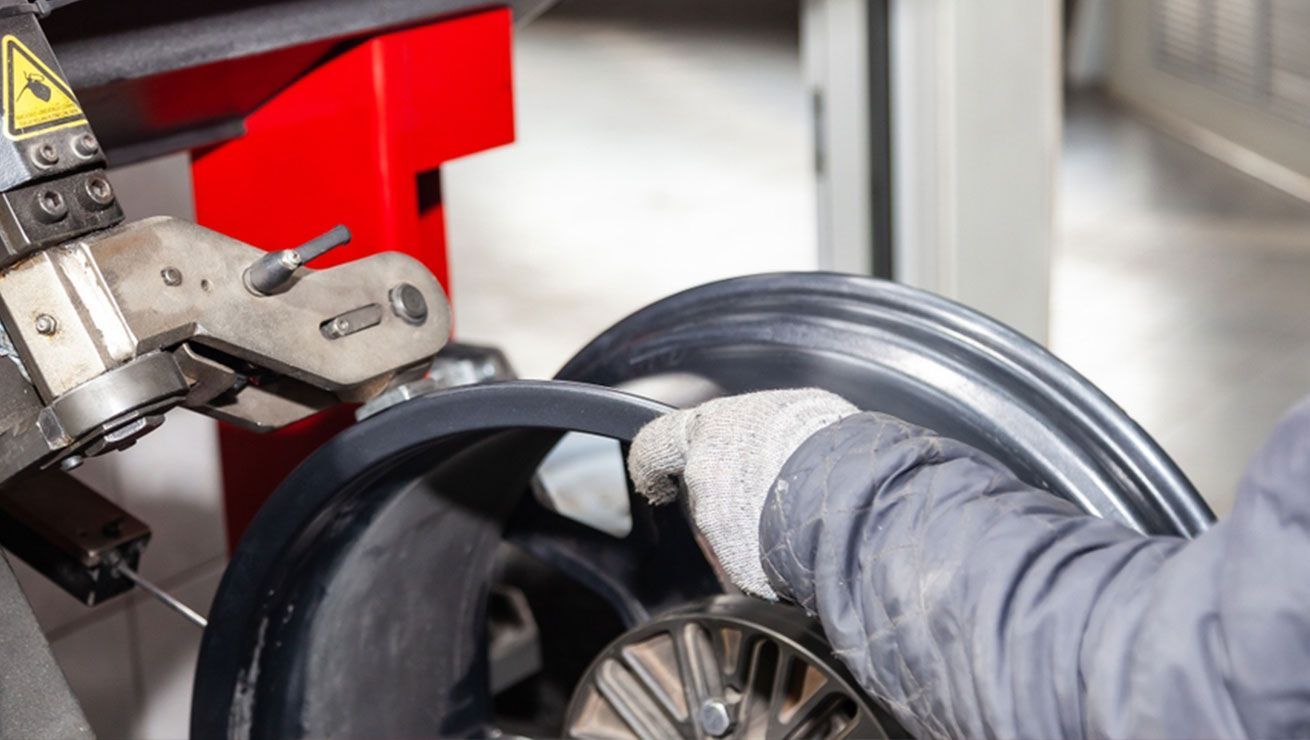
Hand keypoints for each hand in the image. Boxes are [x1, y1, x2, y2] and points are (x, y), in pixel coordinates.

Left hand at [627, 389, 857, 598]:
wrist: (855, 495)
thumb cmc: (833, 445)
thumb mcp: (796, 411)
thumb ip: (761, 429)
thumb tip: (766, 435)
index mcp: (713, 429)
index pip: (657, 443)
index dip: (653, 462)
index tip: (657, 475)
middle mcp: (707, 476)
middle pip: (704, 493)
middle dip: (731, 497)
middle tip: (769, 492)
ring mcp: (720, 525)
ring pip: (731, 529)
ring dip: (757, 525)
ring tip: (804, 512)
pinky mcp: (740, 566)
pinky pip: (753, 561)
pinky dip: (773, 555)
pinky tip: (803, 539)